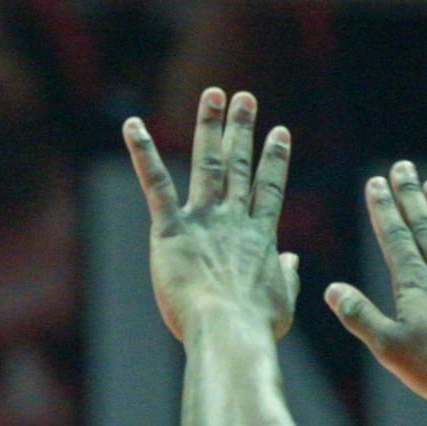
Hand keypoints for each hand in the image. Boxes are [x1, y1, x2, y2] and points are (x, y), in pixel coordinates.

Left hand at [123, 89, 298, 340]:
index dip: (274, 159)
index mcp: (260, 237)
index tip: (280, 132)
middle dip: (242, 129)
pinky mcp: (170, 229)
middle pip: (239, 165)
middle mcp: (233, 219)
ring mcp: (202, 220)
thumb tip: (293, 260)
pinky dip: (143, 152)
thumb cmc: (255, 326)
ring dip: (210, 126)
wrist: (228, 331)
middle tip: (245, 98)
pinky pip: (156, 183)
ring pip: (207, 162)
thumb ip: (288, 277)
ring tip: (214, 95)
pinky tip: (133, 125)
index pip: (269, 188)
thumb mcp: (283, 303)